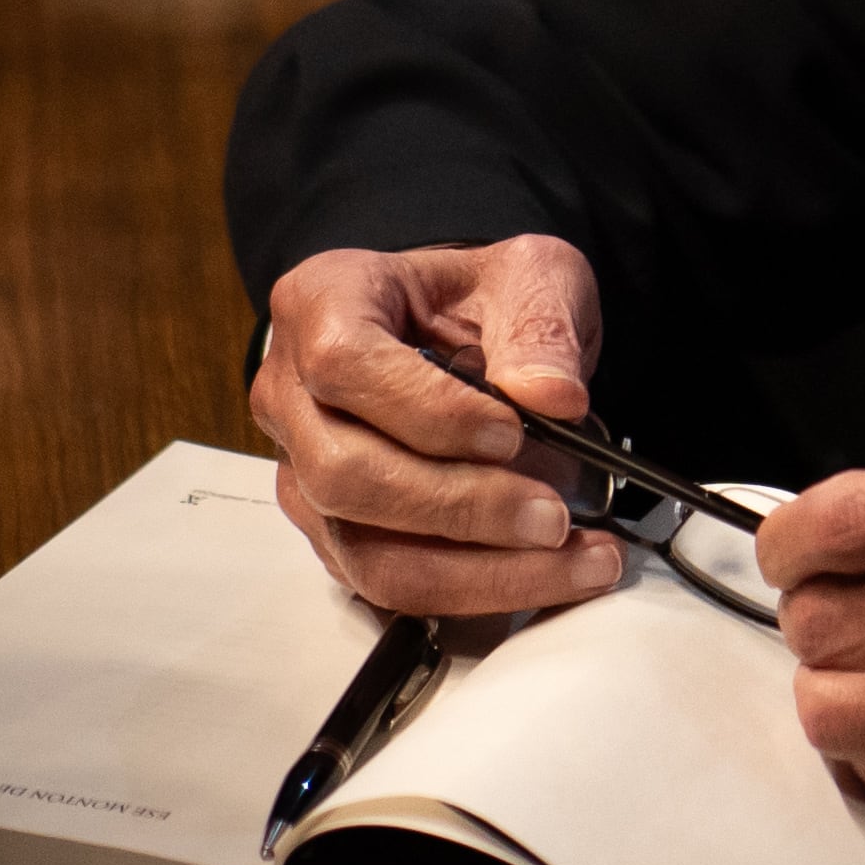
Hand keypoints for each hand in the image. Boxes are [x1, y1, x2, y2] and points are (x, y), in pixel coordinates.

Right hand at [249, 236, 626, 615]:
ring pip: (364, 550)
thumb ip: (541, 325)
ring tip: (573, 560)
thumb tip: (553, 398)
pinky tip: (547, 574)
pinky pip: (390, 584)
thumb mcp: (530, 274)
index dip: (426, 410)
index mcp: (323, 302)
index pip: (345, 365)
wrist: (467, 332)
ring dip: (477, 571)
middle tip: (553, 516)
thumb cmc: (481, 299)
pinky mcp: (333, 532)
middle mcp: (291, 393)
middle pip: (343, 475)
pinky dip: (474, 590)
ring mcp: (302, 471)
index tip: (510, 433)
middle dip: (459, 508)